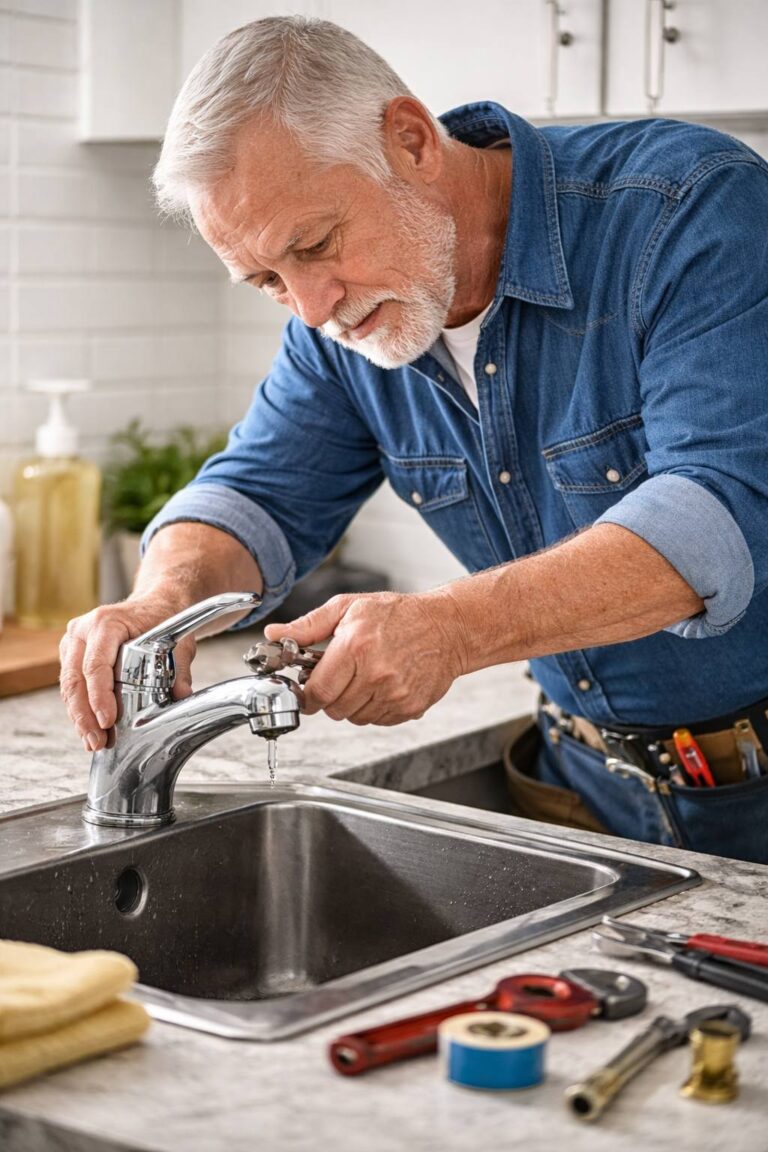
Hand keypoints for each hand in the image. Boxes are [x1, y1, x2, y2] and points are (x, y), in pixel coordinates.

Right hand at [60, 594, 195, 753]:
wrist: (154, 605)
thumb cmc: (164, 620)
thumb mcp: (179, 642)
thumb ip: (180, 669)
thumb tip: (182, 695)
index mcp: (106, 622)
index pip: (95, 664)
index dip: (99, 696)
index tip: (107, 721)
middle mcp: (83, 630)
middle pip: (75, 679)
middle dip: (85, 716)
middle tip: (97, 741)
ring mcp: (74, 642)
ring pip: (69, 686)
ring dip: (80, 718)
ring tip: (93, 742)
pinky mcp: (72, 655)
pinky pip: (71, 686)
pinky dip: (79, 709)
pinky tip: (89, 729)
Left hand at [263, 591, 465, 725]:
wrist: (446, 628)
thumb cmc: (397, 615)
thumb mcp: (348, 608)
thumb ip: (308, 626)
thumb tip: (274, 635)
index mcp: (356, 646)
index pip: (317, 691)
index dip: (308, 694)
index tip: (308, 689)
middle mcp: (376, 674)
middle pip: (334, 709)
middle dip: (330, 697)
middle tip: (340, 677)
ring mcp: (395, 694)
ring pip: (354, 718)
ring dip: (352, 704)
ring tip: (363, 678)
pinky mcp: (409, 707)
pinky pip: (377, 720)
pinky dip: (373, 708)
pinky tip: (381, 686)